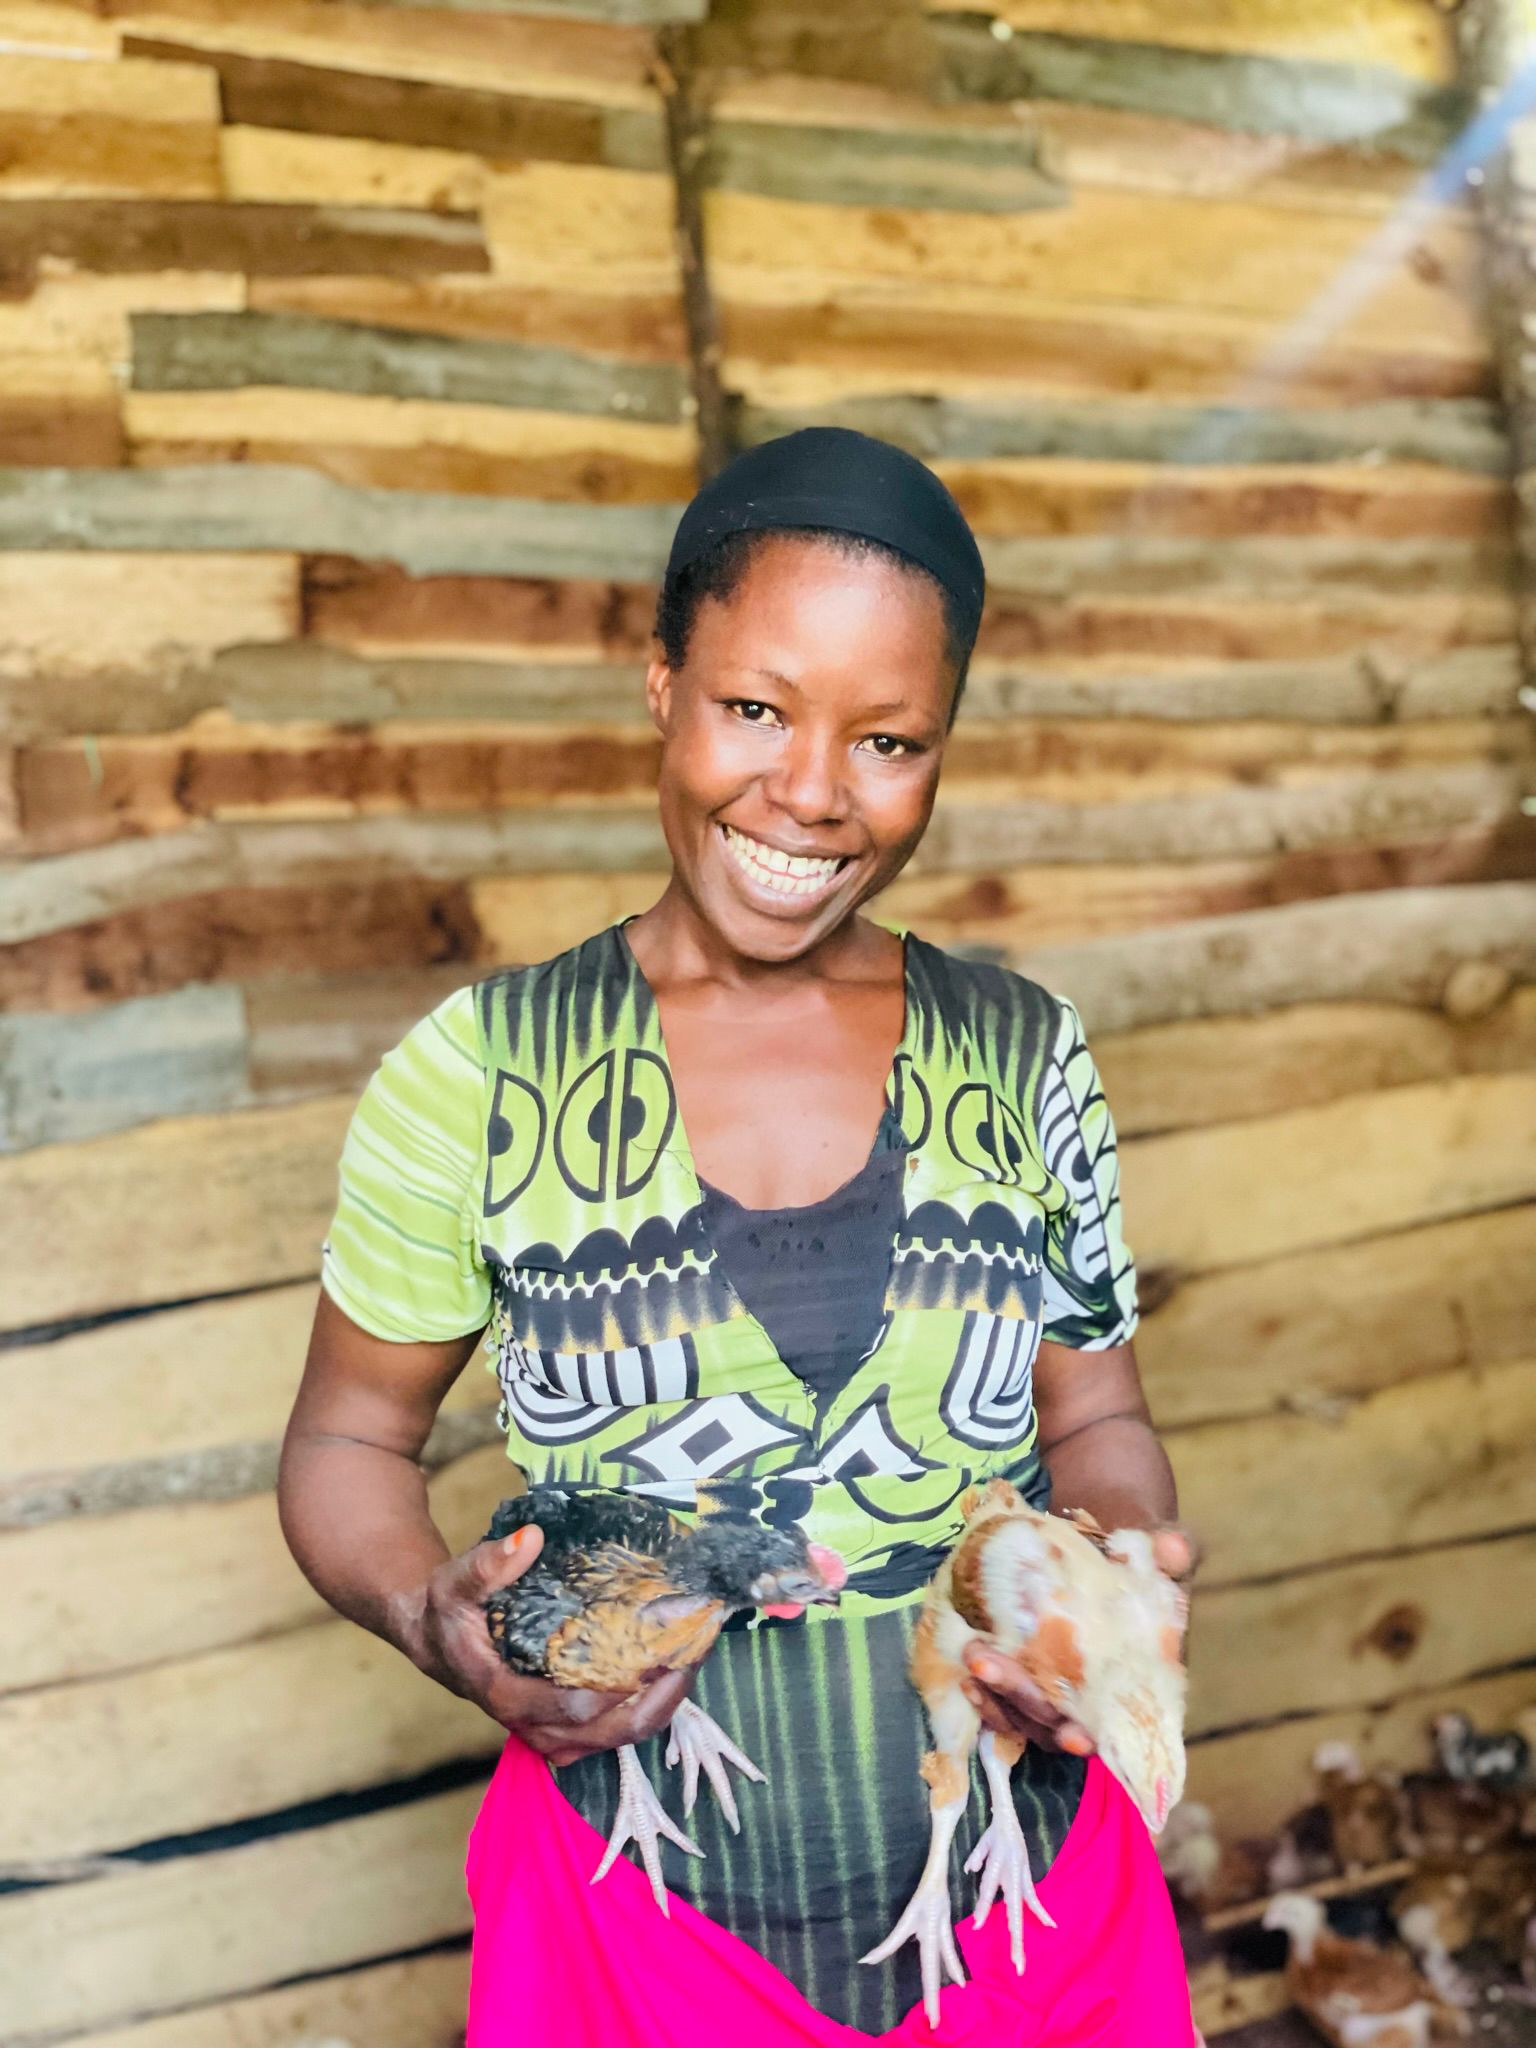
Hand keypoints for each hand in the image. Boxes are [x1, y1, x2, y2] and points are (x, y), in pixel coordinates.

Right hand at [397, 1525, 697, 1766]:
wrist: (439, 1641)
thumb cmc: (451, 1611)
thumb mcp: (457, 1581)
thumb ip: (489, 1564)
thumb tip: (529, 1538)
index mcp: (504, 1694)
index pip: (567, 1707)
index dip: (614, 1691)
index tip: (655, 1658)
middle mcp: (531, 1725)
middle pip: (605, 1732)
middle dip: (654, 1700)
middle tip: (692, 1657)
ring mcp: (550, 1734)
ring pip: (614, 1739)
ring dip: (659, 1708)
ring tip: (694, 1664)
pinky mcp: (564, 1731)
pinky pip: (612, 1734)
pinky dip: (646, 1712)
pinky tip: (673, 1676)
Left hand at [960, 1523, 1196, 1755]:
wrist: (1106, 1537)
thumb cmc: (1142, 1552)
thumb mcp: (1162, 1544)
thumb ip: (1174, 1548)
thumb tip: (1172, 1549)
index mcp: (1138, 1678)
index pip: (1117, 1724)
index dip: (1095, 1736)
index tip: (1074, 1737)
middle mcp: (1097, 1695)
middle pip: (1057, 1722)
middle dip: (1021, 1699)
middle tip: (984, 1660)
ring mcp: (1060, 1688)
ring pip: (1027, 1718)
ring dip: (996, 1697)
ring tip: (971, 1657)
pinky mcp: (1030, 1673)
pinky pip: (1006, 1702)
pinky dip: (986, 1693)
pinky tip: (967, 1667)